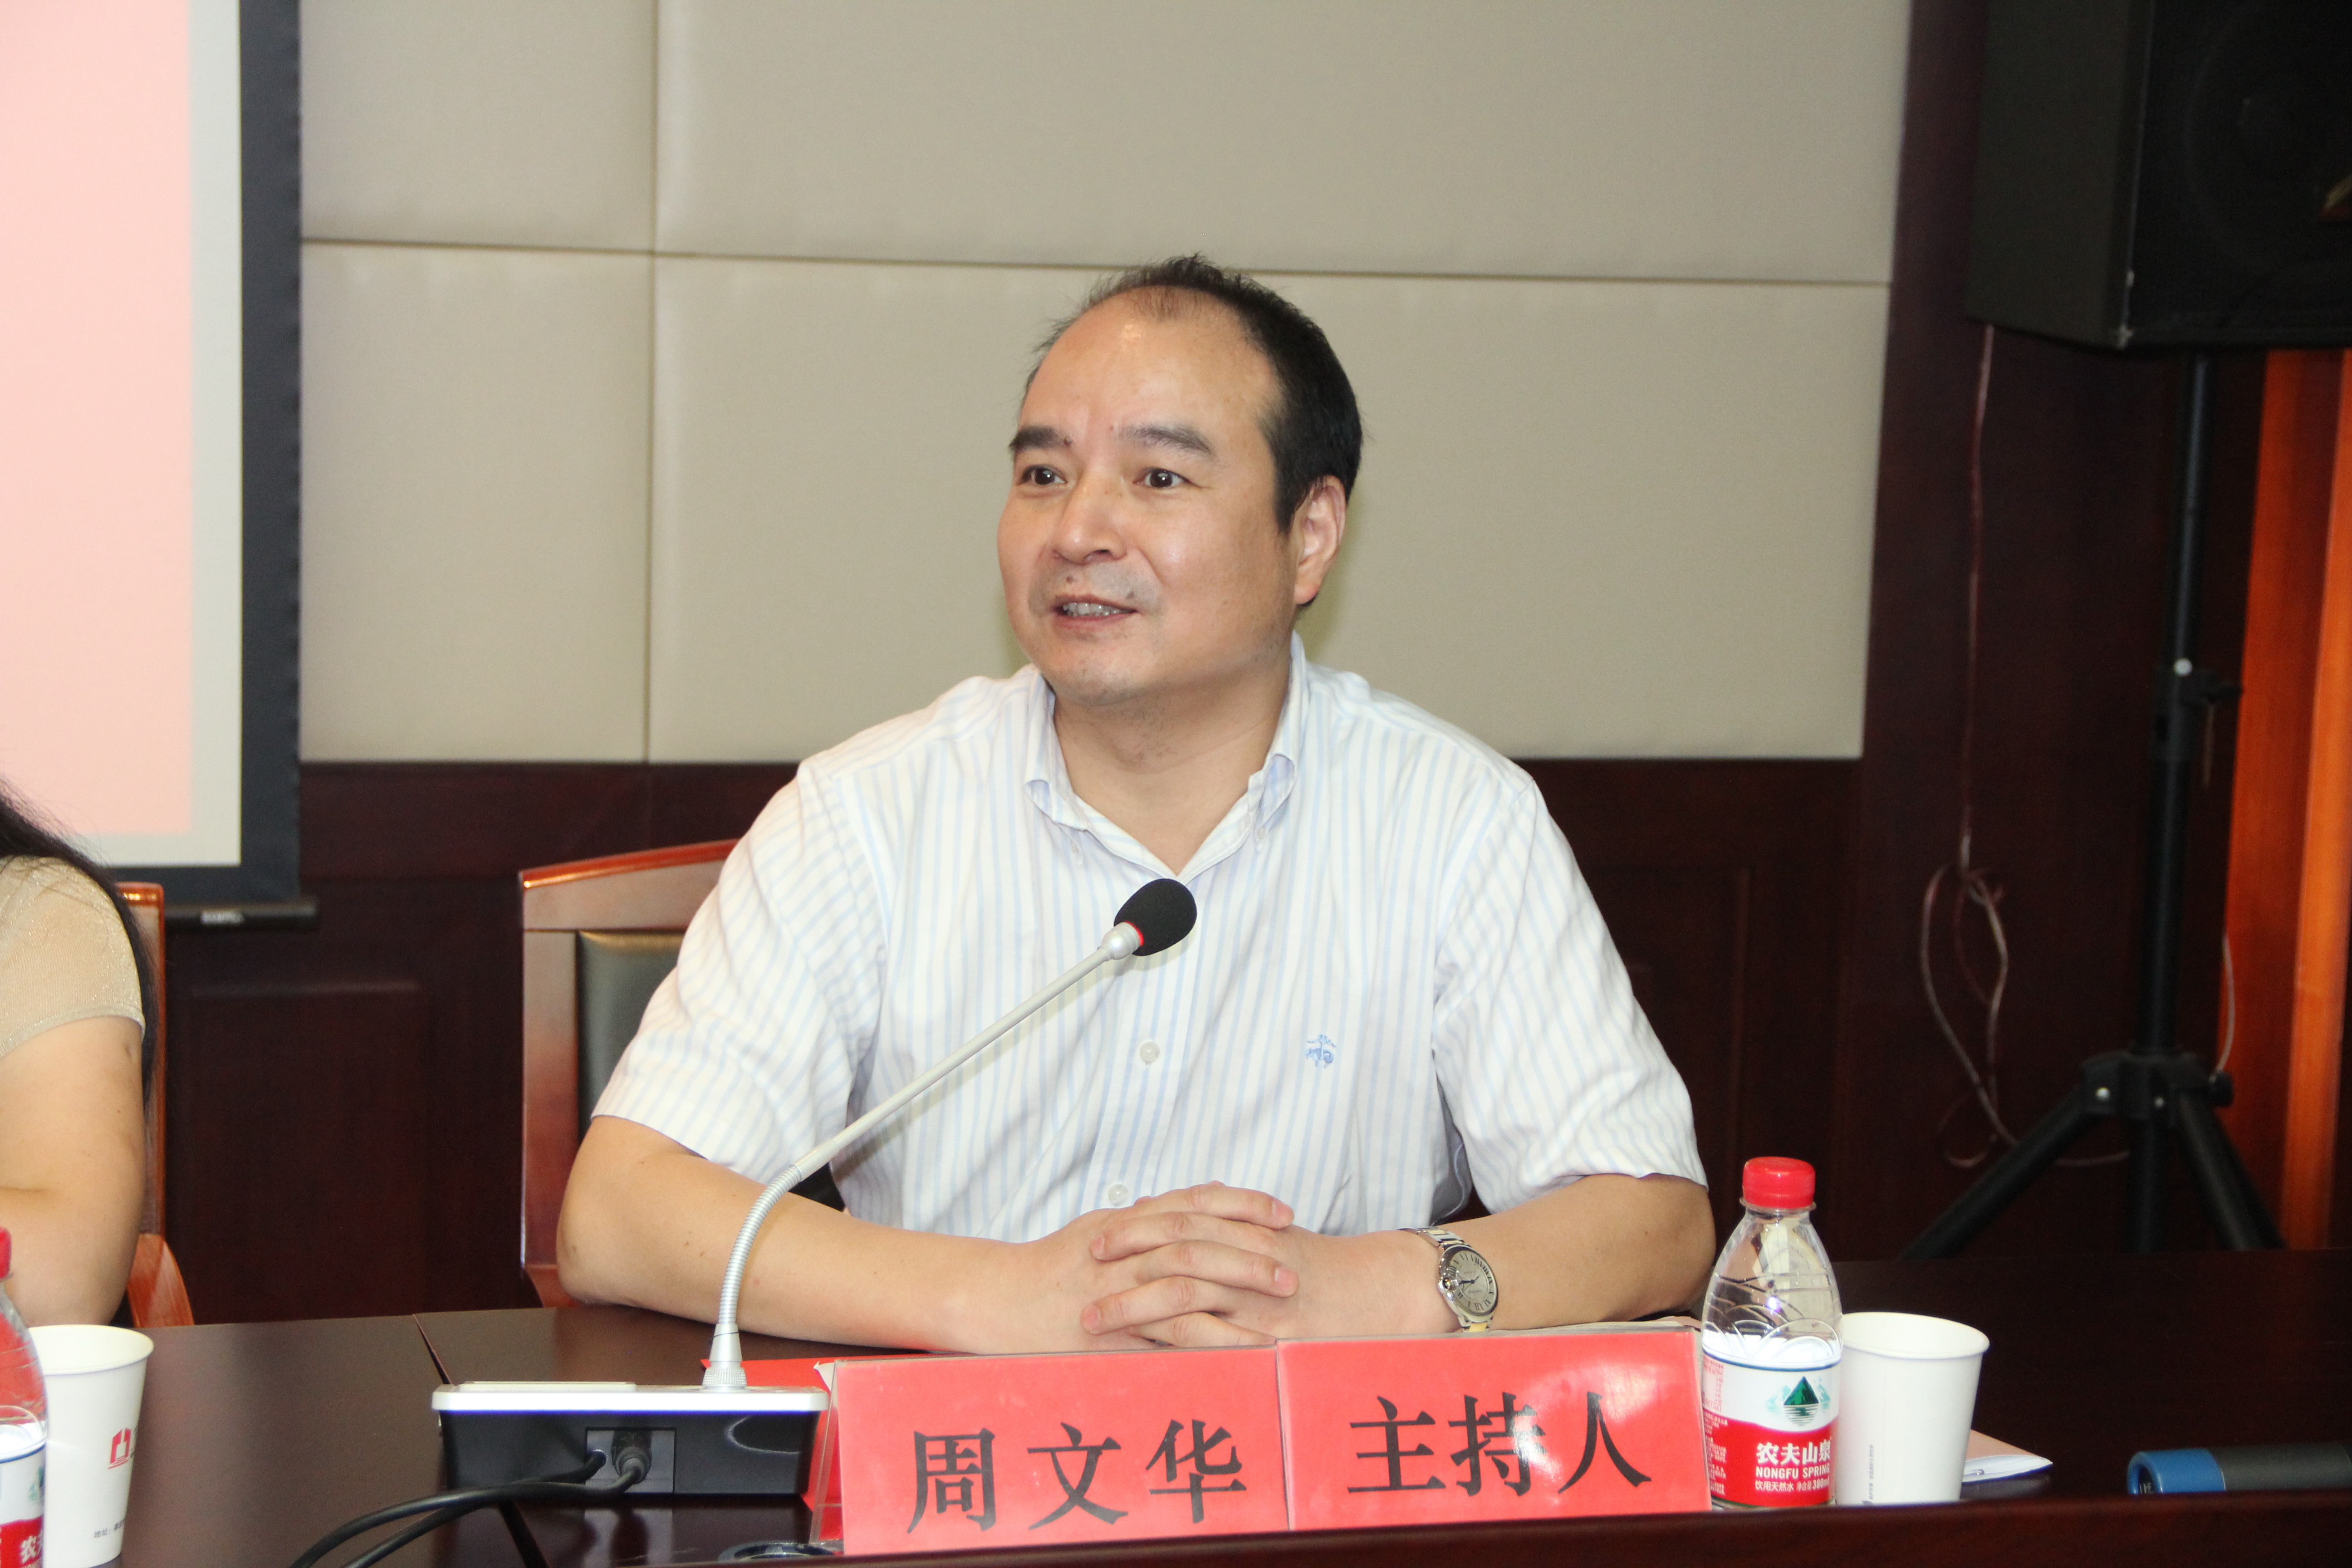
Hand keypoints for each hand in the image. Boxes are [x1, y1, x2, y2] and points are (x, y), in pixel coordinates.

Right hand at [968, 1182, 1298, 1351]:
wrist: (993, 1299)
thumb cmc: (1047, 1267)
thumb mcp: (1097, 1228)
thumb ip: (1145, 1218)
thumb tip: (1192, 1200)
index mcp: (1126, 1223)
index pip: (1193, 1203)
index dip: (1242, 1204)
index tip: (1282, 1214)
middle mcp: (1124, 1251)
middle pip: (1197, 1240)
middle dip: (1249, 1251)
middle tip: (1291, 1267)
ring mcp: (1117, 1291)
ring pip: (1186, 1284)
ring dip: (1239, 1293)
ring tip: (1282, 1306)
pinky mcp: (1111, 1333)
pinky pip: (1168, 1337)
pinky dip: (1212, 1340)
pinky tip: (1246, 1350)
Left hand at [1082, 1210, 1456, 1346]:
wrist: (1381, 1289)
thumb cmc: (1320, 1265)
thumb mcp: (1269, 1233)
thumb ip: (1219, 1222)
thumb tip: (1155, 1212)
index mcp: (1248, 1227)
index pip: (1181, 1217)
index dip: (1136, 1227)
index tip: (1098, 1237)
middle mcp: (1250, 1255)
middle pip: (1175, 1250)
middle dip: (1125, 1263)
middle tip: (1086, 1273)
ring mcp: (1258, 1297)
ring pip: (1186, 1293)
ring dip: (1134, 1307)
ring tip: (1095, 1320)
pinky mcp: (1268, 1334)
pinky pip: (1214, 1337)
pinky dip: (1175, 1342)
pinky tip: (1143, 1351)